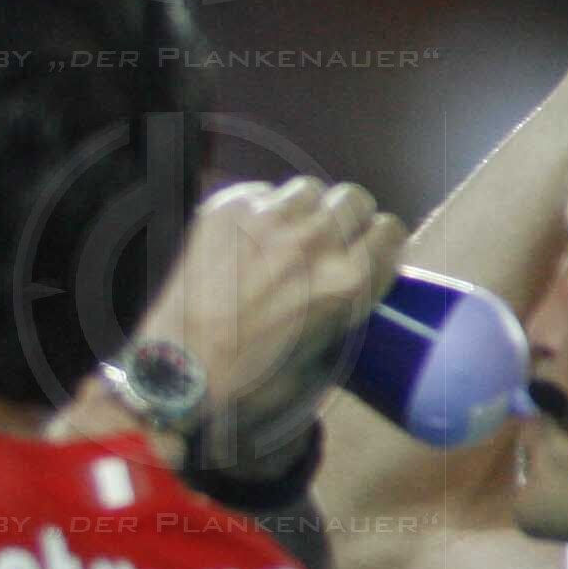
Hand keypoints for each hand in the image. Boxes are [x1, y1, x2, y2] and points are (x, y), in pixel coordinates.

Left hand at [137, 178, 409, 463]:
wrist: (177, 370)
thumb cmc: (248, 379)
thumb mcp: (324, 358)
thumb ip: (347, 311)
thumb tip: (352, 285)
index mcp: (348, 282)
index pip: (390, 230)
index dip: (375, 242)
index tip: (361, 251)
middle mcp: (315, 244)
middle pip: (353, 200)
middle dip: (344, 219)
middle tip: (323, 242)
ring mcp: (268, 222)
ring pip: (308, 189)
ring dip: (302, 210)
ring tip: (283, 237)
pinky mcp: (226, 211)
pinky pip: (260, 192)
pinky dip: (258, 210)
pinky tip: (245, 238)